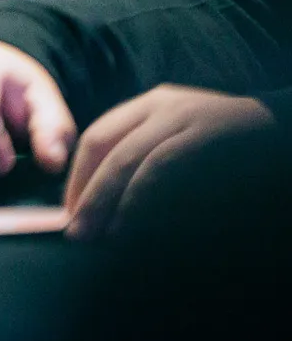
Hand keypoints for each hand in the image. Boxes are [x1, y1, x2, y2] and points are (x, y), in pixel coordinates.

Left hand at [63, 84, 273, 239]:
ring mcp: (183, 117)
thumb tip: (105, 206)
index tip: (70, 212)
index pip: (97, 137)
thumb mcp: (184, 142)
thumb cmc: (235, 148)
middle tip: (75, 232)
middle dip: (84, 192)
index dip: (78, 177)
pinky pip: (160, 168)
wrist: (286, 130)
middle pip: (103, 146)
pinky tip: (128, 226)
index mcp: (150, 105)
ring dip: (103, 199)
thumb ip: (148, 161)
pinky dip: (137, 198)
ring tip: (94, 235)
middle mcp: (160, 105)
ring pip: (127, 158)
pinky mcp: (205, 135)